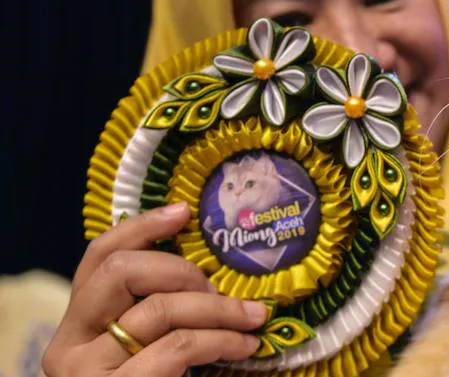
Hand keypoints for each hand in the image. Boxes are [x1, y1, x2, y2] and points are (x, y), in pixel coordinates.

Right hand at [42, 203, 266, 375]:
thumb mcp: (140, 346)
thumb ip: (153, 311)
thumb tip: (209, 271)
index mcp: (75, 325)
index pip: (98, 256)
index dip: (141, 226)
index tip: (184, 212)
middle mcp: (69, 345)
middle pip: (123, 271)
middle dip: (183, 270)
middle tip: (219, 287)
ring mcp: (87, 373)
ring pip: (161, 309)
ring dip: (219, 308)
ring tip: (253, 318)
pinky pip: (179, 348)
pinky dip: (222, 340)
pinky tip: (246, 346)